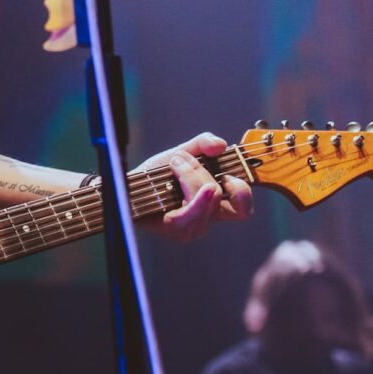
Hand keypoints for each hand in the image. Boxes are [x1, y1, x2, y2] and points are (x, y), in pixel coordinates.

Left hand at [136, 133, 253, 242]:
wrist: (129, 185)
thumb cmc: (157, 173)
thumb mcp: (183, 152)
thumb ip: (203, 143)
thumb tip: (220, 145)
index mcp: (215, 204)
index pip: (243, 210)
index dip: (242, 192)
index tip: (226, 174)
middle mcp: (206, 219)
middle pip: (221, 199)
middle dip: (203, 172)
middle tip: (184, 160)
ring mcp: (190, 228)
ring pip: (205, 202)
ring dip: (190, 175)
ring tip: (174, 163)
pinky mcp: (173, 230)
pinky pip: (187, 216)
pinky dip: (186, 187)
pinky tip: (178, 171)